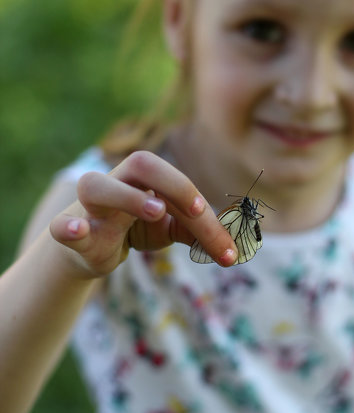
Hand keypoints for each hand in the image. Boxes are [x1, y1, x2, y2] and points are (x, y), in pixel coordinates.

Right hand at [49, 151, 237, 277]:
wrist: (88, 250)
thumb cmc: (134, 227)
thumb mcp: (170, 228)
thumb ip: (197, 232)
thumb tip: (232, 249)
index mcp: (145, 179)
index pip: (178, 184)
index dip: (202, 207)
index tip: (224, 242)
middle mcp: (118, 183)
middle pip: (142, 163)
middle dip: (173, 183)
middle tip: (195, 211)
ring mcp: (90, 206)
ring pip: (97, 186)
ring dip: (128, 198)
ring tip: (156, 213)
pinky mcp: (69, 232)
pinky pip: (61, 226)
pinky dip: (69, 228)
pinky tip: (78, 231)